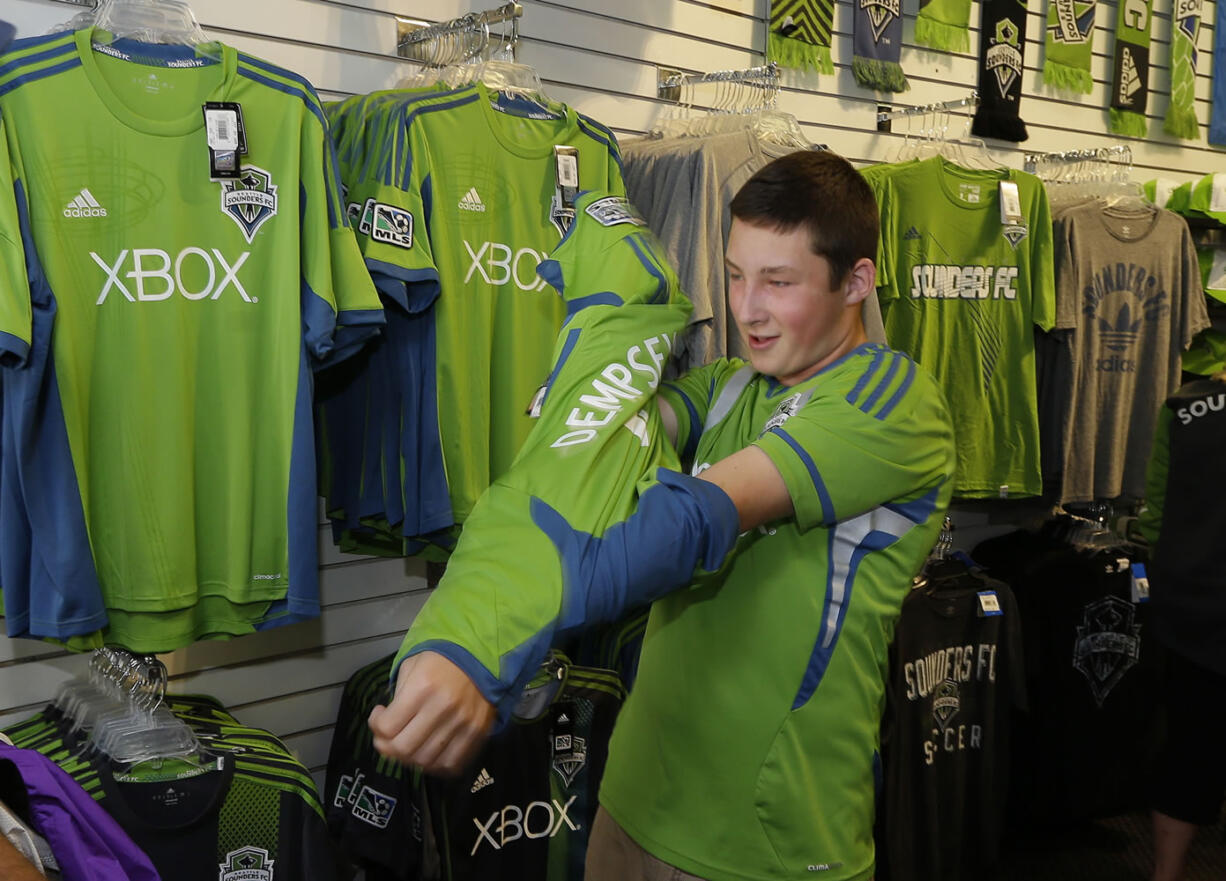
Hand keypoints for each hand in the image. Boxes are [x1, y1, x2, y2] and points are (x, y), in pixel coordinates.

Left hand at [368, 650, 495, 775]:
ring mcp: (462, 723)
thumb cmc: (440, 658)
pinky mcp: (477, 733)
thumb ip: (397, 697)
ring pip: (425, 760)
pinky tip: (429, 753)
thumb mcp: (411, 665)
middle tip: (389, 737)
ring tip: (409, 744)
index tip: (380, 715)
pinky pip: (451, 763)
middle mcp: (442, 708)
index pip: (387, 726)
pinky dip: (435, 766)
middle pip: (404, 748)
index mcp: (422, 687)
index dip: (376, 726)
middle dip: (388, 747)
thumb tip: (386, 728)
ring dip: (410, 758)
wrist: (482, 654)